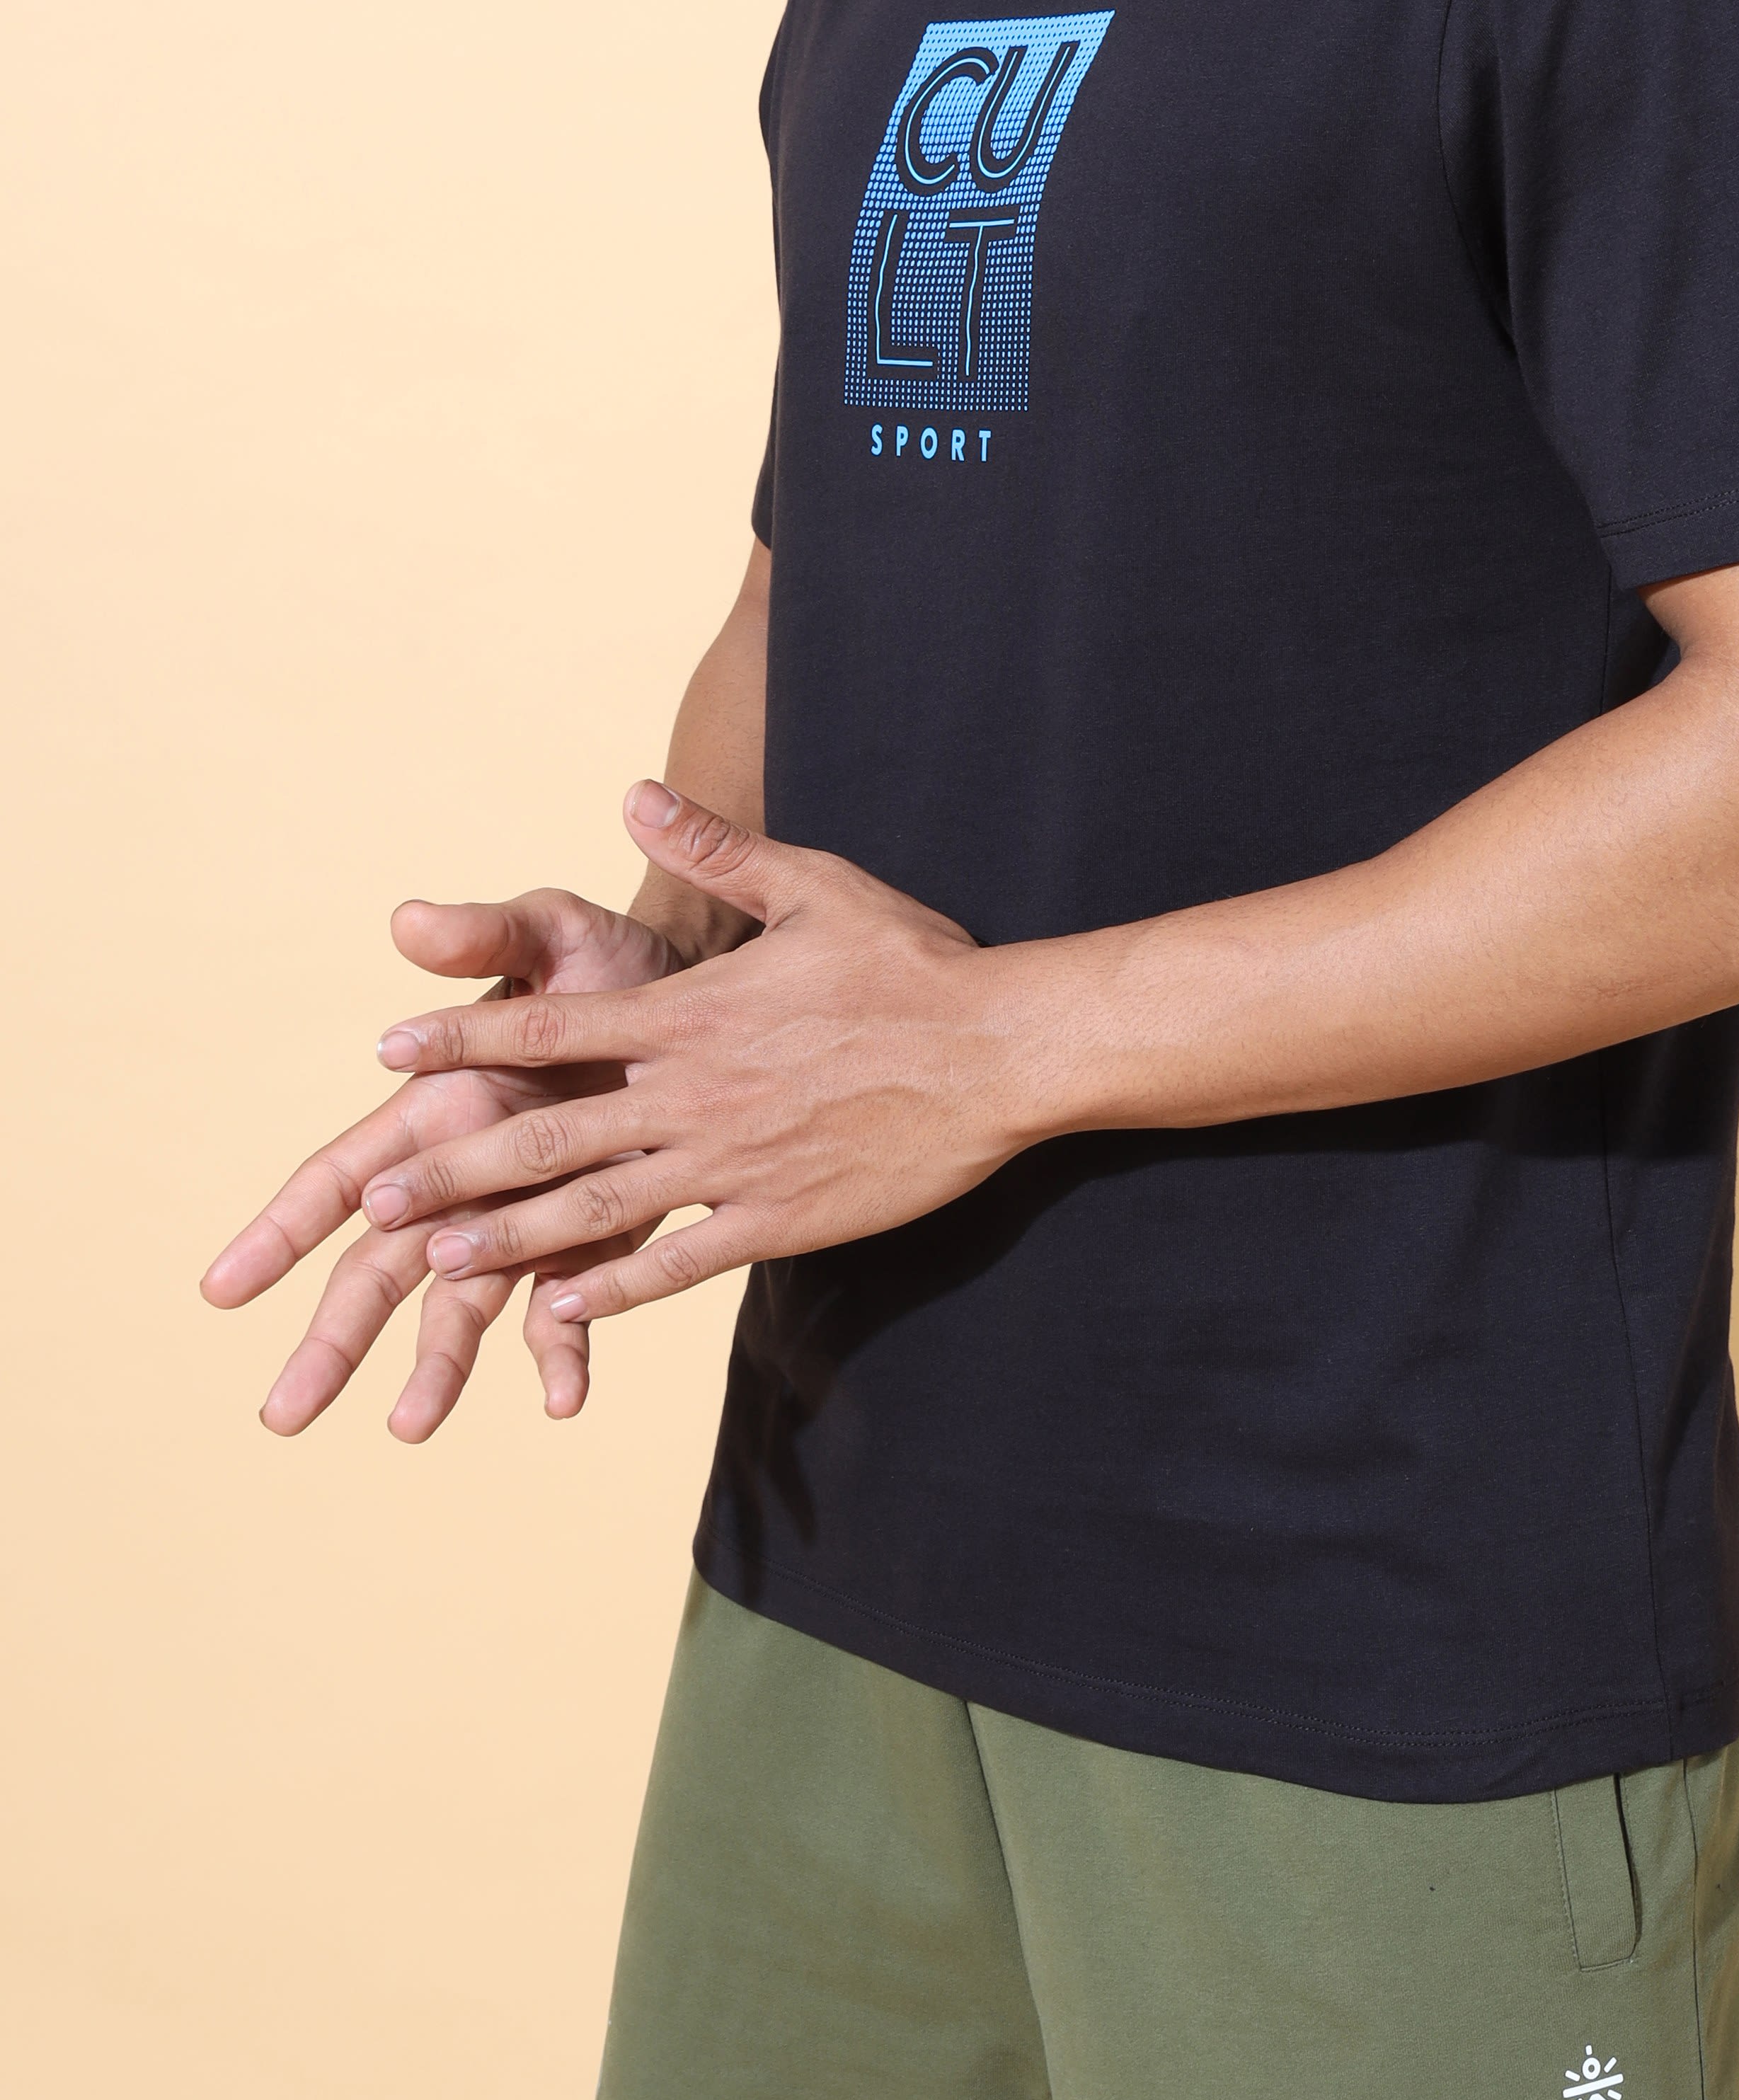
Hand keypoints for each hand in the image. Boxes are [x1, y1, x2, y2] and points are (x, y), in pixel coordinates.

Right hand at [202, 889, 676, 1437]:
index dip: (281, 1228)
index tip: (222, 1289)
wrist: (703, 996)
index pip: (341, 1176)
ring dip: (437, 1366)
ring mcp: (528, 1217)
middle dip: (332, 1338)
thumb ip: (486, 934)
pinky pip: (571, 1309)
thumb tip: (409, 918)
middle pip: (379, 1267)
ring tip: (411, 1428)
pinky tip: (569, 1399)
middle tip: (283, 1414)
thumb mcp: (553, 933)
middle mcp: (467, 1177)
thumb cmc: (607, 962)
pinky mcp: (598, 1241)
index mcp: (437, 1110)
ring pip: (461, 1305)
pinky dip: (564, 1350)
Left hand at [354, 784, 1038, 1330]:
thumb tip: (632, 794)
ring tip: (436, 1263)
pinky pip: (679, 1262)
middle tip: (375, 1198)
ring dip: (510, 1238)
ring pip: (598, 1209)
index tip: (386, 1052)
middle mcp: (697, 1094)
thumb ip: (714, 850)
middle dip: (455, 1167)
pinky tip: (562, 1305)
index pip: (550, 1027)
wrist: (1001, 1050)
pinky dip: (616, 1286)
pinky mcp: (779, 1218)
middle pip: (550, 1132)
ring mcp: (735, 1164)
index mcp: (694, 1014)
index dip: (462, 1039)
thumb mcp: (812, 885)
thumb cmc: (911, 961)